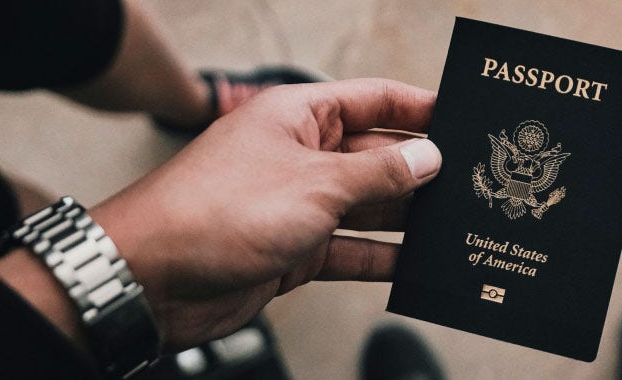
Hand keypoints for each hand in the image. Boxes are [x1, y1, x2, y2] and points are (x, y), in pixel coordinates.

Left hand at [86, 78, 440, 348]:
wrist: (151, 277)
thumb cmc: (216, 211)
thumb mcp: (316, 184)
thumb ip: (379, 173)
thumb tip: (428, 157)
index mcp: (300, 116)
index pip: (374, 100)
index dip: (420, 108)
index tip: (464, 120)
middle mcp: (300, 155)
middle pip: (376, 155)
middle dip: (419, 169)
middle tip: (470, 182)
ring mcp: (297, 204)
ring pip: (367, 206)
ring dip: (405, 217)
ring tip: (453, 226)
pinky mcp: (293, 249)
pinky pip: (350, 250)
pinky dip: (381, 258)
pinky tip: (414, 264)